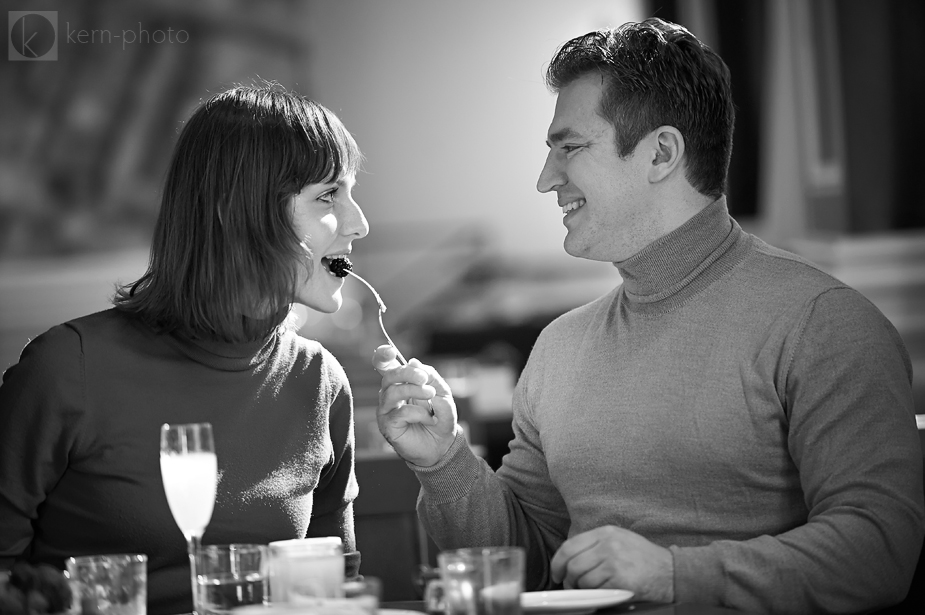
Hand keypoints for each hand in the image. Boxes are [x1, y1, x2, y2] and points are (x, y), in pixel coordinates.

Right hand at [372, 345, 458, 466]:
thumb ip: (431, 377)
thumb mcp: (442, 393)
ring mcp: (386, 410)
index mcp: (401, 382)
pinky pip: (400, 413)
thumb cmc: (440, 417)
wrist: (442, 444)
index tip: (389, 351)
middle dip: (407, 374)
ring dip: (415, 392)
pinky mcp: (387, 426)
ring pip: (393, 392)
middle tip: (424, 379)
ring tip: (431, 397)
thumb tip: (413, 362)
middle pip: (389, 376)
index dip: (382, 355)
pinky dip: (419, 413)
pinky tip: (429, 419)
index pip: (384, 365)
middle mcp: (389, 394)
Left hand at [550, 526, 673, 602]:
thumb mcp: (619, 539)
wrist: (670, 571)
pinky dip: (595, 595)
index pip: (570, 546)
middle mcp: (608, 545)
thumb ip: (596, 544)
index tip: (557, 572)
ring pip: (582, 579)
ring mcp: (614, 562)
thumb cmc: (643, 557)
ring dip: (580, 589)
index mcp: (605, 532)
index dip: (558, 562)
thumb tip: (569, 558)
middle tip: (569, 586)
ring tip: (586, 591)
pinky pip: (596, 590)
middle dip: (567, 579)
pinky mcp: (620, 580)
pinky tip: (601, 593)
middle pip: (573, 564)